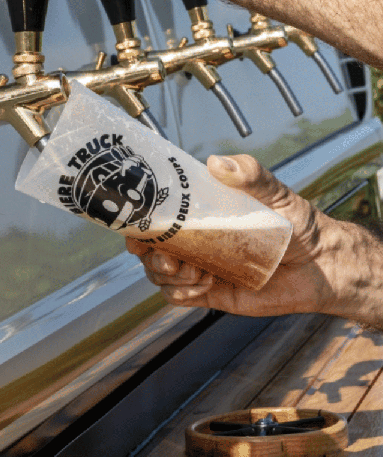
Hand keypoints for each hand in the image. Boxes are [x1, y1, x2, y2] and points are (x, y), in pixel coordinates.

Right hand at [126, 154, 339, 316]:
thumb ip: (249, 174)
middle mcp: (193, 241)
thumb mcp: (275, 193)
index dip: (137, 222)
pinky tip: (203, 284)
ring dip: (167, 275)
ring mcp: (199, 268)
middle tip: (168, 256)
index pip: (155, 217)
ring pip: (158, 275)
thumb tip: (217, 162)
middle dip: (148, 255)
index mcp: (200, 215)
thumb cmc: (299, 225)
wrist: (324, 266)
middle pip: (147, 249)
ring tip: (195, 272)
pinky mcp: (210, 294)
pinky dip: (181, 293)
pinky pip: (176, 297)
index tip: (136, 226)